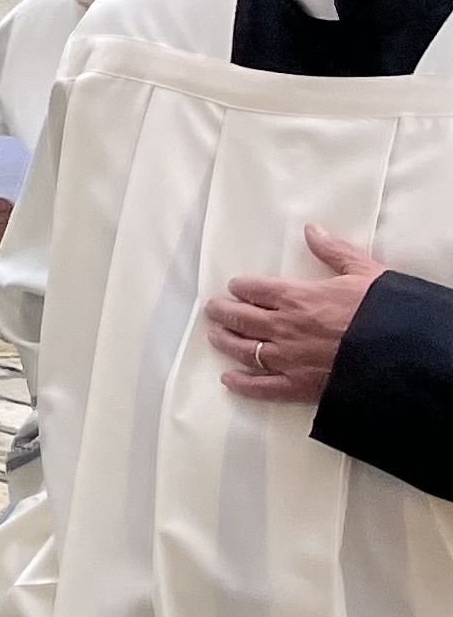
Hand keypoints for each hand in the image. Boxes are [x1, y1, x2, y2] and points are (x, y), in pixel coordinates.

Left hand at [207, 226, 385, 405]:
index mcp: (297, 297)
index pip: (254, 289)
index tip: (234, 287)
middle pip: (241, 318)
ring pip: (244, 349)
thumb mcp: (363, 272)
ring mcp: (288, 359)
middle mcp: (284, 327)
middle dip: (223, 312)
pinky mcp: (298, 386)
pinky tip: (229, 380)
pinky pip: (262, 387)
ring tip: (215, 336)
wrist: (402, 354)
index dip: (241, 287)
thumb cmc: (383, 310)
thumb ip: (334, 251)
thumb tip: (312, 230)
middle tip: (213, 309)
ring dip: (226, 342)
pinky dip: (243, 384)